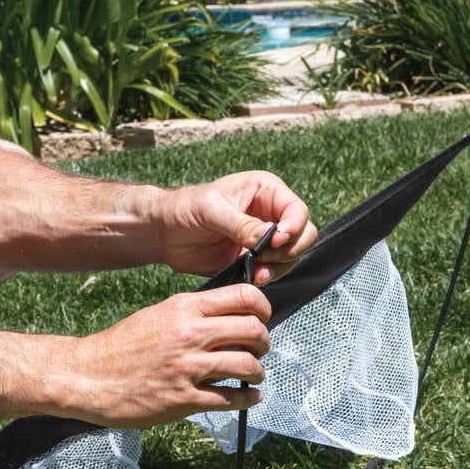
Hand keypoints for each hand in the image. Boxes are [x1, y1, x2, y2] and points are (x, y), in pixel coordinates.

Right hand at [60, 284, 271, 426]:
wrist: (87, 376)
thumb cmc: (122, 346)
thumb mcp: (159, 315)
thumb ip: (194, 314)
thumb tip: (231, 316)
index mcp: (183, 308)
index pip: (243, 296)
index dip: (263, 308)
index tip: (263, 318)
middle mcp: (189, 334)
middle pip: (252, 330)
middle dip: (264, 342)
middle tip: (259, 349)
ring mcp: (187, 368)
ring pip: (247, 365)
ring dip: (258, 372)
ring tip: (253, 375)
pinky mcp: (183, 399)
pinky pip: (231, 398)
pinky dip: (248, 399)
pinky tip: (249, 397)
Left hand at [156, 171, 317, 284]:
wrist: (165, 232)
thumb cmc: (185, 209)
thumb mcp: (212, 209)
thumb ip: (241, 224)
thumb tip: (268, 237)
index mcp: (265, 191)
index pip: (296, 209)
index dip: (292, 227)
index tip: (275, 240)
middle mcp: (270, 214)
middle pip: (303, 234)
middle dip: (290, 249)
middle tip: (266, 257)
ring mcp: (265, 238)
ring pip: (292, 256)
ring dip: (279, 267)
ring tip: (257, 272)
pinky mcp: (256, 259)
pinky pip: (275, 270)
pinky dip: (268, 276)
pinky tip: (252, 277)